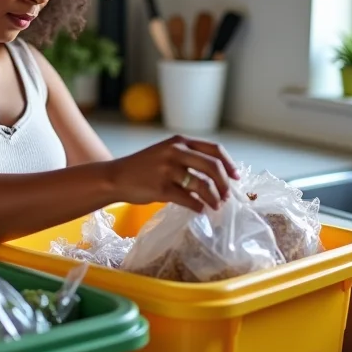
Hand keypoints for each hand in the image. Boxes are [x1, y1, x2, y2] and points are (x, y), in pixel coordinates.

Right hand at [106, 135, 239, 211]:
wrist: (116, 177)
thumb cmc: (143, 167)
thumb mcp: (165, 153)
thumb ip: (188, 159)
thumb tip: (216, 178)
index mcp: (179, 142)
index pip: (214, 149)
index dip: (229, 164)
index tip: (235, 178)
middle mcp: (175, 152)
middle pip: (213, 167)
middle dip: (224, 184)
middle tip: (227, 196)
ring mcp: (168, 170)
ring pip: (202, 185)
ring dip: (213, 198)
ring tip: (215, 206)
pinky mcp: (161, 188)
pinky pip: (188, 199)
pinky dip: (198, 207)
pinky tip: (199, 210)